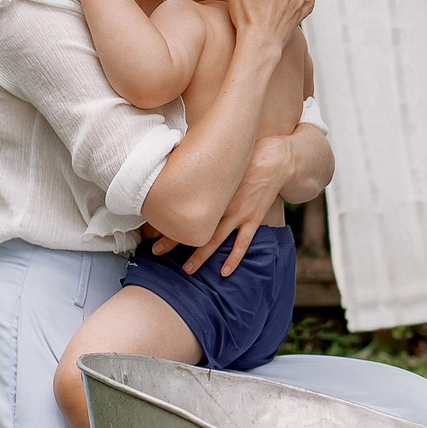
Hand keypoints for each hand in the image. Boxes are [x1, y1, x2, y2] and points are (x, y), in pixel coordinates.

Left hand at [158, 134, 298, 274]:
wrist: (276, 159)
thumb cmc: (248, 155)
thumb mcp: (219, 157)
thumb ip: (202, 167)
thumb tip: (179, 167)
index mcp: (212, 188)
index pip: (184, 207)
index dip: (166, 218)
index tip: (149, 227)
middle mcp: (223, 204)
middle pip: (194, 226)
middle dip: (174, 240)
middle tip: (156, 251)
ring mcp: (239, 214)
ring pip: (215, 240)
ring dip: (200, 256)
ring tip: (187, 269)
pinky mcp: (253, 218)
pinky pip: (243, 243)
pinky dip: (234, 258)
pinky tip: (225, 272)